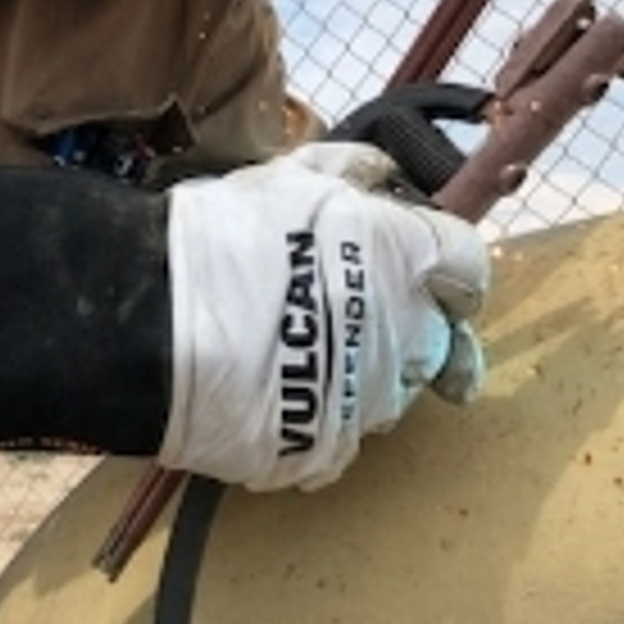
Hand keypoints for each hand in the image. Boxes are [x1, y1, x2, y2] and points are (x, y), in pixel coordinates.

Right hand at [158, 142, 489, 491]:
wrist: (153, 322)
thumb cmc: (223, 236)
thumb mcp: (288, 178)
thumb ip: (352, 171)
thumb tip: (385, 174)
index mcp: (406, 261)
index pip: (470, 266)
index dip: (444, 267)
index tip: (417, 270)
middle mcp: (406, 337)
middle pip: (437, 341)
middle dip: (404, 327)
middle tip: (344, 313)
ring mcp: (368, 403)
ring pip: (387, 391)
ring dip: (359, 371)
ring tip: (292, 350)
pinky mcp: (325, 452)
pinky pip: (339, 435)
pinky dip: (314, 414)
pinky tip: (268, 390)